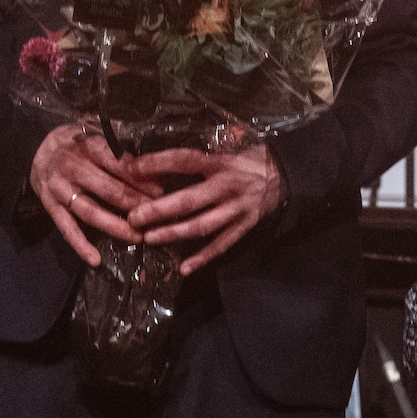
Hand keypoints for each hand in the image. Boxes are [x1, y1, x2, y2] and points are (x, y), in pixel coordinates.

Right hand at [30, 125, 159, 266]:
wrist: (34, 147)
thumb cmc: (75, 140)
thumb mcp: (93, 128)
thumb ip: (118, 135)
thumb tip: (148, 141)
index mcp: (88, 147)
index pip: (117, 164)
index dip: (139, 179)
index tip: (160, 191)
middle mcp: (73, 168)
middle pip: (108, 190)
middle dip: (135, 204)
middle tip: (156, 216)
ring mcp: (60, 190)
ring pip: (90, 212)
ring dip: (115, 227)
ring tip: (138, 237)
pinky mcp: (50, 206)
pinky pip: (66, 228)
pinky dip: (80, 245)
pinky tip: (96, 259)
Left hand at [127, 138, 284, 274]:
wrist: (285, 175)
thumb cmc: (247, 161)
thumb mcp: (225, 150)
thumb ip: (195, 159)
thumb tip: (155, 160)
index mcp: (220, 163)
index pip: (185, 160)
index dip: (158, 163)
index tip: (132, 167)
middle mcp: (227, 186)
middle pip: (190, 200)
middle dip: (160, 210)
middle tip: (134, 217)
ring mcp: (236, 210)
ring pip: (202, 226)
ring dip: (174, 233)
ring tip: (150, 238)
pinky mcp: (244, 226)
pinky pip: (221, 245)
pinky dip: (203, 257)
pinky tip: (184, 268)